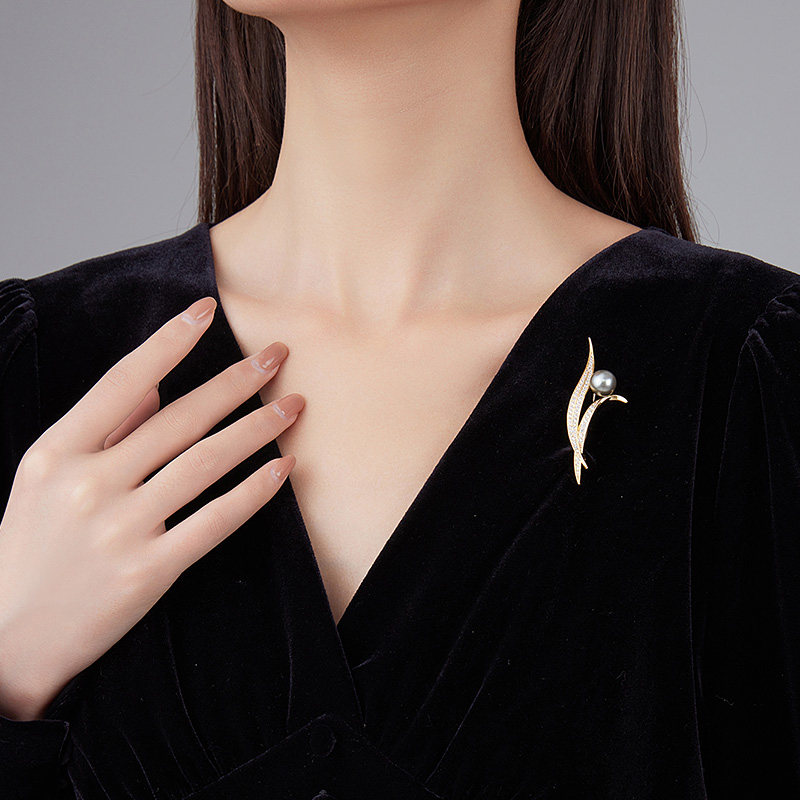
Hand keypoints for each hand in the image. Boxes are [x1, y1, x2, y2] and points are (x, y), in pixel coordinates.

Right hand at [0, 296, 303, 719]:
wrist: (10, 640)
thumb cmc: (30, 549)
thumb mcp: (46, 477)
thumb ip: (102, 428)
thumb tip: (151, 382)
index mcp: (57, 452)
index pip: (122, 381)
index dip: (168, 343)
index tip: (207, 310)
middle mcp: (89, 484)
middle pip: (179, 418)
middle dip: (235, 381)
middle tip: (277, 356)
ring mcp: (120, 528)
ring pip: (205, 463)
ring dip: (256, 429)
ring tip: (292, 406)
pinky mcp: (150, 570)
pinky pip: (215, 521)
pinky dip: (255, 491)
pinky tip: (284, 467)